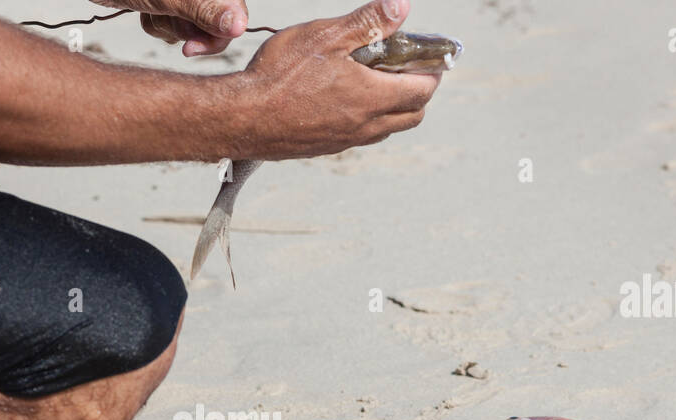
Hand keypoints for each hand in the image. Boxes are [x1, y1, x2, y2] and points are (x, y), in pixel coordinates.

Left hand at [92, 1, 248, 55]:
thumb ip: (206, 10)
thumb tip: (239, 25)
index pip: (234, 16)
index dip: (214, 38)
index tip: (189, 48)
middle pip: (213, 26)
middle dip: (185, 30)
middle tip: (166, 17)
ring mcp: (186, 0)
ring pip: (189, 29)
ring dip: (167, 27)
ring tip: (152, 9)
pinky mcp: (170, 5)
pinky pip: (171, 27)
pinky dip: (156, 24)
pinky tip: (146, 11)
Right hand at [230, 0, 440, 159]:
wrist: (243, 118)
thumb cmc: (280, 75)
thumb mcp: (326, 35)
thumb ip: (368, 22)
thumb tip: (401, 6)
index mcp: (372, 98)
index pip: (423, 90)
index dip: (432, 72)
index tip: (428, 57)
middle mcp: (364, 126)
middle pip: (412, 115)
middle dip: (418, 92)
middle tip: (405, 68)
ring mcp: (345, 140)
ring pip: (386, 128)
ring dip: (392, 108)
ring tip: (375, 81)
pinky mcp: (325, 148)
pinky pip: (359, 136)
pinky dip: (366, 119)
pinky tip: (344, 99)